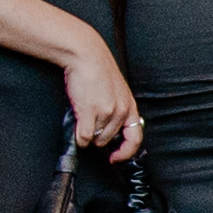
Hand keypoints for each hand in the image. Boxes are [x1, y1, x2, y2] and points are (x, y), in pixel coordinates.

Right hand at [62, 42, 142, 156]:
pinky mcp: (90, 112)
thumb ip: (117, 108)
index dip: (126, 152)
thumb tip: (108, 130)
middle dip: (98, 137)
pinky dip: (79, 137)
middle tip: (89, 124)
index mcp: (130, 106)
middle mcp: (121, 111)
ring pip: (95, 139)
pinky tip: (77, 127)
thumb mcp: (116, 90)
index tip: (116, 158)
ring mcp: (106, 112)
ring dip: (88, 135)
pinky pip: (84, 137)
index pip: (135, 138)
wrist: (86, 55)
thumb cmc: (98, 70)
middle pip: (109, 140)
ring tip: (83, 117)